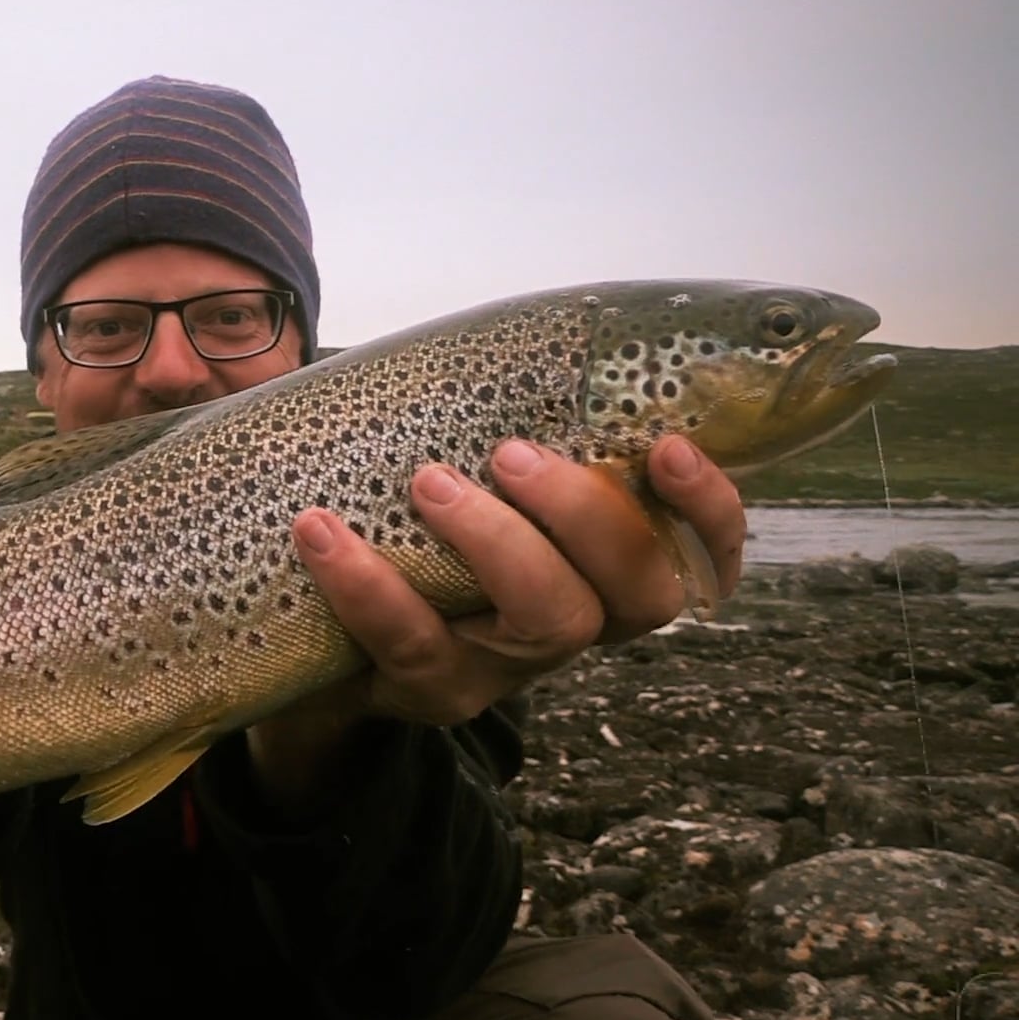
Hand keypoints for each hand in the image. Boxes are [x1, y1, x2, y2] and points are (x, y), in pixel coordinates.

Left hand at [290, 435, 744, 727]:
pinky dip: (367, 583)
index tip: (668, 446)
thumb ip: (499, 420)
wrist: (313, 639)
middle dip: (588, 514)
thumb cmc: (407, 524)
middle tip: (512, 454)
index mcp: (600, 565)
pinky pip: (412, 644)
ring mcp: (505, 667)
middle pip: (638, 594)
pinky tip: (320, 531)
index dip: (708, 510)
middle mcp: (574, 623)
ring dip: (495, 542)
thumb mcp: (463, 472)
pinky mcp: (430, 691)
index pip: (700, 554)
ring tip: (427, 482)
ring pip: (546, 623)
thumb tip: (508, 327)